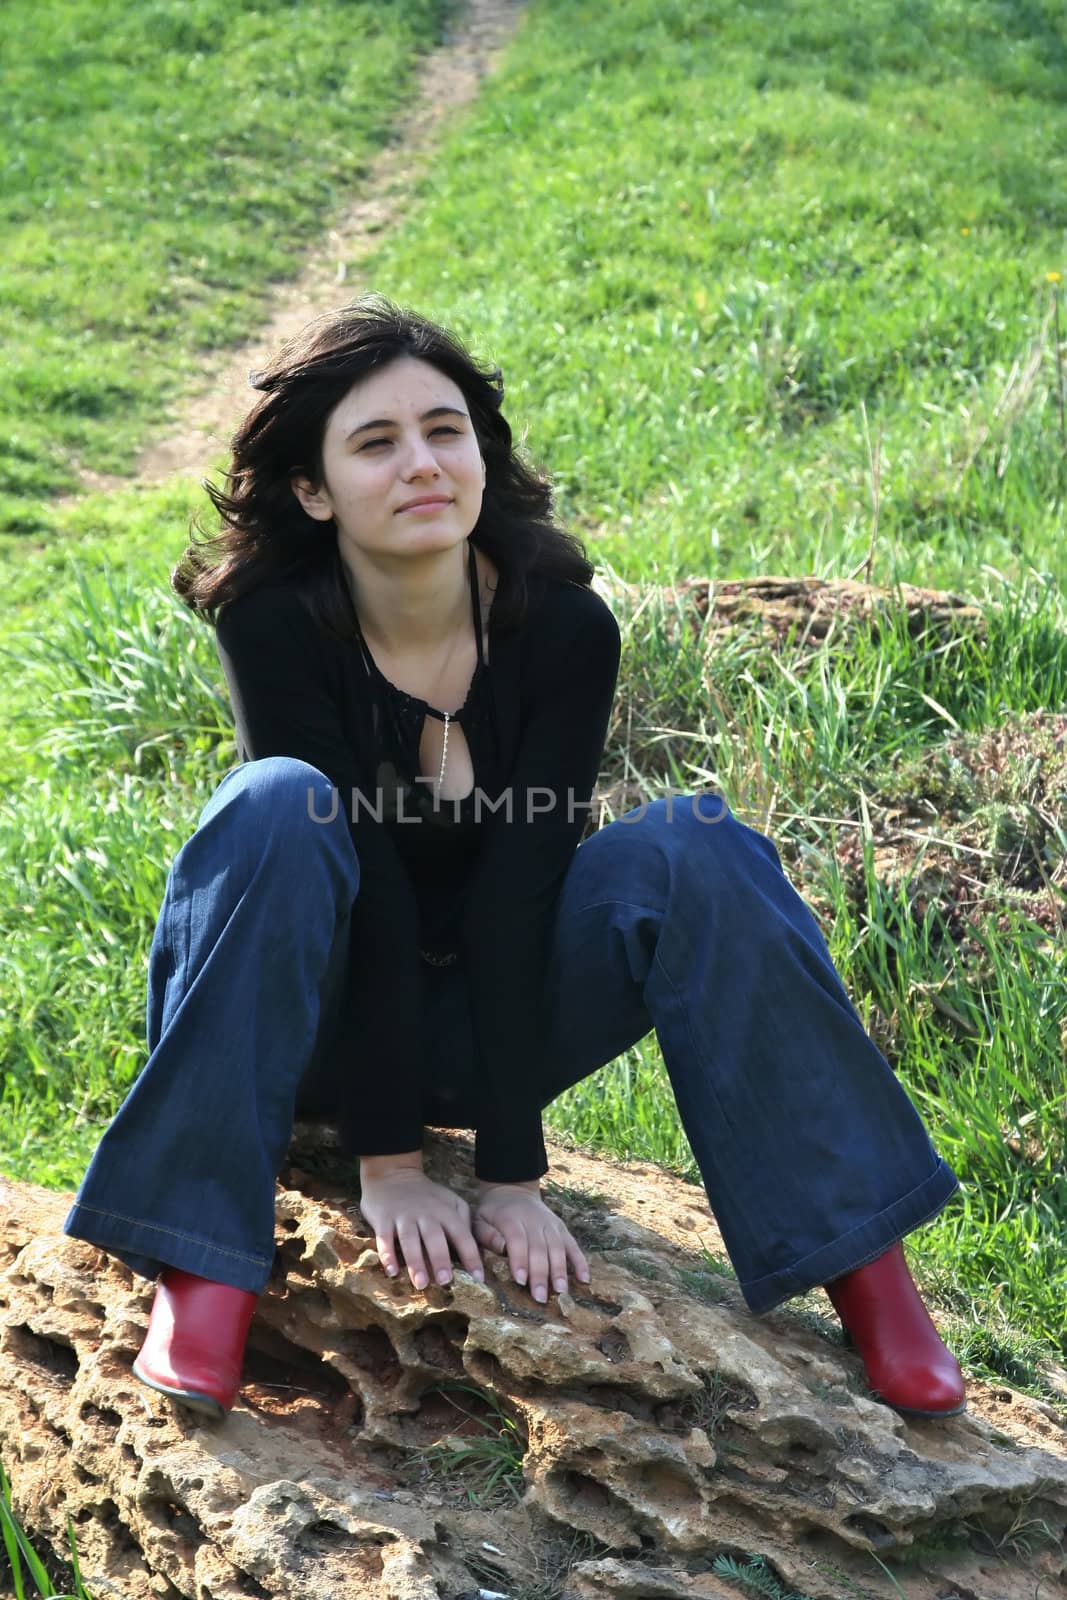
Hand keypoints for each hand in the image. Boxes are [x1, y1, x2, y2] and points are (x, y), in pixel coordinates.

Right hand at [358, 1169, 484, 1291]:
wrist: (393, 1174)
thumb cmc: (427, 1195)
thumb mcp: (450, 1201)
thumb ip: (463, 1220)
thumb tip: (472, 1249)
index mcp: (445, 1212)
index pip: (462, 1235)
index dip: (471, 1256)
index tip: (479, 1278)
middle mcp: (426, 1214)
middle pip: (434, 1238)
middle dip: (440, 1259)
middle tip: (445, 1281)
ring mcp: (404, 1216)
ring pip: (410, 1240)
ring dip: (416, 1262)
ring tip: (421, 1283)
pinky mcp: (384, 1219)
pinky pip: (384, 1238)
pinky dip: (387, 1255)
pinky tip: (391, 1271)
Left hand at [473, 1182, 590, 1302]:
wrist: (512, 1191)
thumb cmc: (492, 1213)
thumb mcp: (479, 1219)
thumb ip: (487, 1235)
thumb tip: (501, 1248)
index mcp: (511, 1218)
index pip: (518, 1239)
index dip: (520, 1260)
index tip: (521, 1280)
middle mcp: (534, 1220)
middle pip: (539, 1248)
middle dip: (540, 1274)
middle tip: (540, 1297)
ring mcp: (550, 1224)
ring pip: (558, 1247)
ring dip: (560, 1270)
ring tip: (561, 1291)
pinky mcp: (562, 1228)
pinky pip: (573, 1245)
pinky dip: (580, 1261)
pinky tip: (584, 1279)